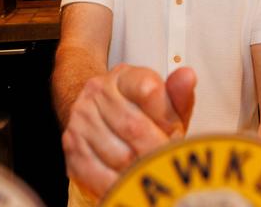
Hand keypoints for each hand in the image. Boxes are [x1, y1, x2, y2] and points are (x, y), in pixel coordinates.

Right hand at [61, 63, 195, 200]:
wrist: (100, 114)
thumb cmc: (139, 111)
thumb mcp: (163, 101)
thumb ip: (178, 94)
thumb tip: (187, 77)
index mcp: (124, 76)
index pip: (148, 90)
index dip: (166, 118)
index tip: (174, 132)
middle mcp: (97, 91)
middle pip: (134, 127)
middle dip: (157, 149)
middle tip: (167, 159)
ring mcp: (82, 118)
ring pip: (120, 155)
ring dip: (141, 168)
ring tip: (149, 168)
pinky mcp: (72, 145)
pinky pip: (99, 174)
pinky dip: (120, 183)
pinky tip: (130, 181)